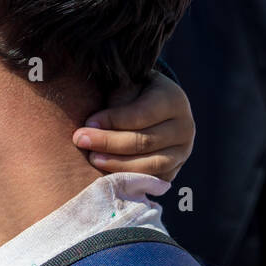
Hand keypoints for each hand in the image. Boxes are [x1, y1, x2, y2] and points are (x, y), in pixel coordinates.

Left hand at [72, 71, 193, 181]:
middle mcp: (184, 127)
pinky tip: (106, 175)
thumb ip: (117, 95)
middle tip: (81, 141)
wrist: (153, 110)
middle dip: (109, 142)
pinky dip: (129, 179)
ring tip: (92, 158)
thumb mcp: (128, 85)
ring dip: (117, 164)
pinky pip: (151, 181)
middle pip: (145, 141)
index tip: (87, 123)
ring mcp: (181, 152)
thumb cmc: (132, 93)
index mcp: (173, 100)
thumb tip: (95, 117)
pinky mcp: (173, 171)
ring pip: (150, 165)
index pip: (142, 114)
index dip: (113, 120)